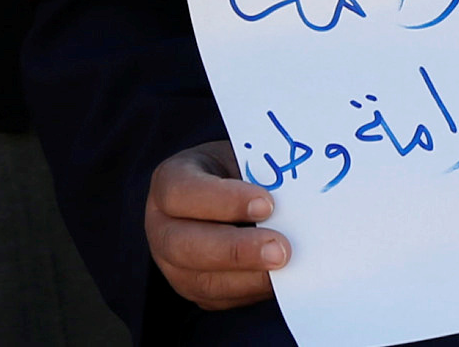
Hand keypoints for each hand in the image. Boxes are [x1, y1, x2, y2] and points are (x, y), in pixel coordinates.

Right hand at [146, 140, 285, 311]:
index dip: (224, 200)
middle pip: (185, 246)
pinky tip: (280, 281)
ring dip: (248, 278)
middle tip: (280, 250)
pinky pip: (219, 299)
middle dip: (236, 251)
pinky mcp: (194, 289)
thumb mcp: (243, 159)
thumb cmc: (238, 171)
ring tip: (285, 267)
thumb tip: (296, 200)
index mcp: (170, 182)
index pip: (183, 193)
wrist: (228, 193)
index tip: (267, 204)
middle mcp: (162, 227)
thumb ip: (260, 177)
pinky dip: (252, 290)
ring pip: (201, 281)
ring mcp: (172, 265)